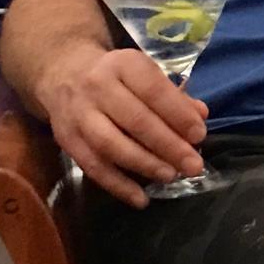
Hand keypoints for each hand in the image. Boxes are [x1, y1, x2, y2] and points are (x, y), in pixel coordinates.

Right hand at [39, 44, 209, 207]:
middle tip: (193, 165)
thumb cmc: (117, 77)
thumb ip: (173, 96)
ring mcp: (79, 115)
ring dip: (145, 165)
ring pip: (111, 145)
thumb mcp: (144, 74)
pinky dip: (118, 186)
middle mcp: (98, 87)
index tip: (199, 135)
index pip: (154, 90)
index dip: (178, 114)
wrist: (63, 73)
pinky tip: (141, 199)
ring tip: (171, 176)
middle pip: (136, 120)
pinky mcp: (67, 140)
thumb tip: (200, 116)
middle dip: (168, 146)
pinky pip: (93, 167)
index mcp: (124, 64)